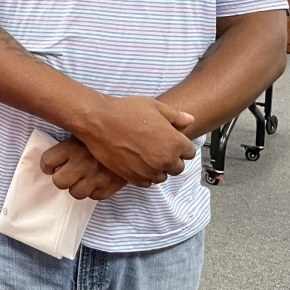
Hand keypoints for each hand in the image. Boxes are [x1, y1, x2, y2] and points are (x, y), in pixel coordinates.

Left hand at [40, 137, 125, 200]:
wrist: (136, 139)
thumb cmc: (105, 132)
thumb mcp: (84, 129)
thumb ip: (70, 136)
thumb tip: (57, 129)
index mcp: (71, 148)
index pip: (47, 162)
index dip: (47, 164)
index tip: (51, 165)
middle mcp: (81, 164)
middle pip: (59, 182)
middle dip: (61, 178)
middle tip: (67, 173)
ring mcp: (96, 177)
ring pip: (76, 193)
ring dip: (77, 186)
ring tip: (82, 178)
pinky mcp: (110, 187)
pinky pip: (94, 196)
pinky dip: (94, 190)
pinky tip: (97, 181)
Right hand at [76, 96, 195, 186]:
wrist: (98, 121)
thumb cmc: (125, 111)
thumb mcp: (154, 106)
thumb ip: (176, 116)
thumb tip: (190, 120)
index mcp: (174, 142)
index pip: (190, 152)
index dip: (181, 146)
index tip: (171, 141)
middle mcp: (165, 159)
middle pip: (178, 167)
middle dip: (171, 159)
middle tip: (157, 148)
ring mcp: (149, 170)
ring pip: (162, 176)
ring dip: (157, 168)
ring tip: (146, 156)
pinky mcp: (133, 177)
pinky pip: (146, 183)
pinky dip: (144, 175)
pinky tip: (136, 163)